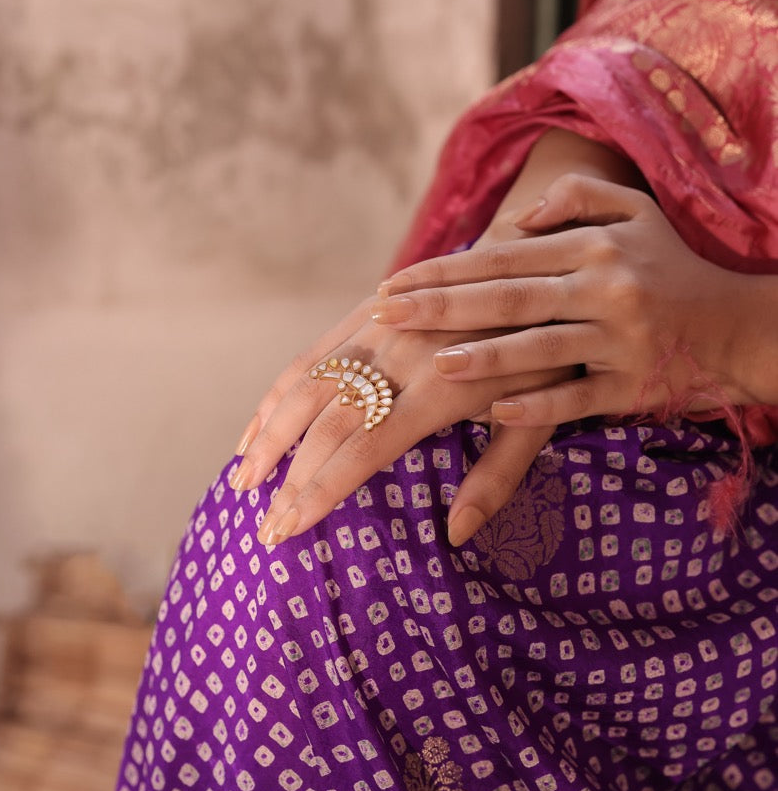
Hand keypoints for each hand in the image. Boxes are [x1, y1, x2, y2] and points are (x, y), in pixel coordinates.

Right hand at [230, 238, 565, 548]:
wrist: (540, 257)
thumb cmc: (548, 352)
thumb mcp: (542, 418)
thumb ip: (499, 476)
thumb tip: (457, 533)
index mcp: (440, 389)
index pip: (364, 449)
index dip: (321, 490)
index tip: (288, 528)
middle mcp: (399, 355)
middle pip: (326, 423)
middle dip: (289, 478)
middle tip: (263, 526)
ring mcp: (378, 328)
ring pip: (306, 385)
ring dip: (269, 435)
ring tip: (242, 481)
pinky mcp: (368, 310)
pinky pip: (311, 353)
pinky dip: (277, 393)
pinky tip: (256, 427)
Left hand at [375, 175, 749, 428]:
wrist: (739, 326)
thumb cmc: (672, 269)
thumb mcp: (636, 214)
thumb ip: (577, 200)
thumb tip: (519, 217)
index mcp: (593, 247)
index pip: (502, 257)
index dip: (444, 271)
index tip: (392, 286)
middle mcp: (604, 287)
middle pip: (509, 297)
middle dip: (441, 307)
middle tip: (385, 319)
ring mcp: (619, 338)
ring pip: (541, 347)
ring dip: (486, 356)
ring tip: (435, 363)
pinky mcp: (633, 385)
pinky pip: (579, 397)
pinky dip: (539, 405)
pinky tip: (496, 412)